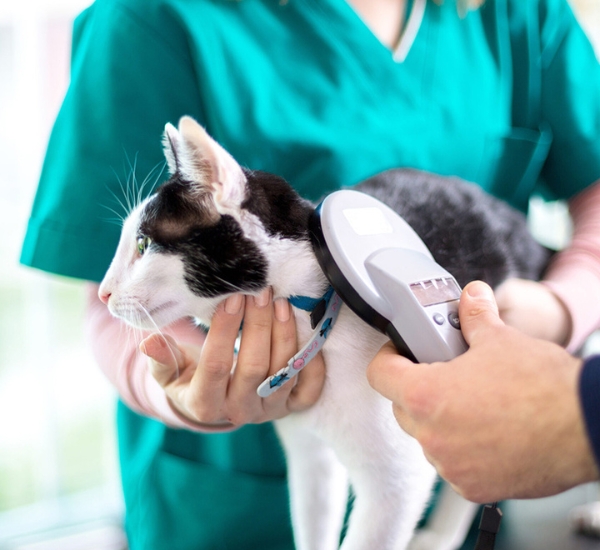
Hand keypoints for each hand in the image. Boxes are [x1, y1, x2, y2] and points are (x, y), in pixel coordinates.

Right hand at [140, 288, 324, 427]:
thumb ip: (161, 359)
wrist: (216, 405)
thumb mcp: (168, 374)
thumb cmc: (189, 380)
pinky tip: (307, 332)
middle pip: (254, 367)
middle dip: (258, 325)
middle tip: (261, 291)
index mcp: (204, 404)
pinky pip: (310, 390)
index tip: (231, 298)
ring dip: (284, 335)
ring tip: (281, 302)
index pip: (215, 366)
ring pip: (283, 374)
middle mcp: (239, 411)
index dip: (224, 331)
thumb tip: (150, 342)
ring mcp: (268, 411)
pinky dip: (313, 362)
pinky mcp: (291, 408)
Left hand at [367, 281, 597, 502]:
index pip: (379, 374)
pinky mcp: (473, 487)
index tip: (402, 352)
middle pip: (402, 406)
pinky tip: (487, 430)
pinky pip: (452, 463)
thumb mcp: (501, 339)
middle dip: (416, 387)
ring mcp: (451, 466)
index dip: (389, 357)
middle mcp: (431, 436)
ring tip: (472, 403)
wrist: (586, 427)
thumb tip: (472, 296)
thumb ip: (475, 316)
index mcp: (425, 395)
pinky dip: (461, 448)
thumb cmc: (543, 387)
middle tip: (443, 373)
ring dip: (439, 420)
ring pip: (427, 437)